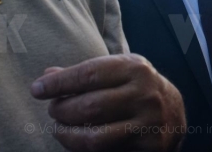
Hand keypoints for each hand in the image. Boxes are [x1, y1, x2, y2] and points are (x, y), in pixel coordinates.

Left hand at [31, 54, 185, 150]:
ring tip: (59, 128)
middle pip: (89, 106)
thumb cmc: (135, 88)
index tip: (37, 89)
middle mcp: (144, 94)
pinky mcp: (148, 148)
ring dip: (67, 135)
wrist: (175, 112)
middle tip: (53, 110)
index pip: (89, 74)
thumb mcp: (116, 72)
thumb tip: (47, 76)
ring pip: (94, 137)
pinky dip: (83, 150)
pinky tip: (77, 141)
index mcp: (135, 68)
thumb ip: (84, 74)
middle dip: (61, 110)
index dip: (59, 83)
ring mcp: (148, 123)